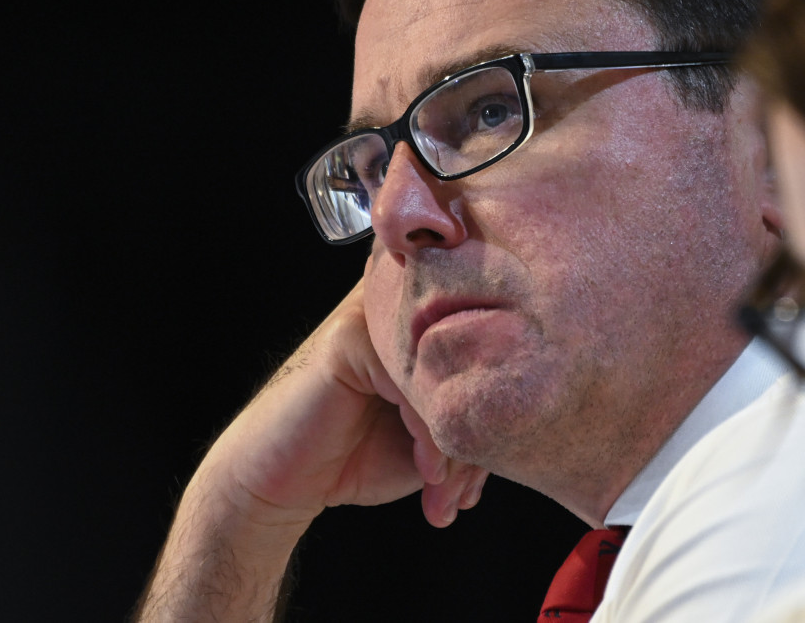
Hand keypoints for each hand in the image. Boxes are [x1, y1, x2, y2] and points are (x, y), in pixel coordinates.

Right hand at [135, 280, 487, 620]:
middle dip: (478, 441)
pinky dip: (429, 436)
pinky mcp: (351, 338)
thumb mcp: (429, 444)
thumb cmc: (354, 457)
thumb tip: (524, 436)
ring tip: (446, 495)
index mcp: (423, 327)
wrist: (279, 483)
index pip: (485, 359)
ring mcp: (375, 317)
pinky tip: (426, 472)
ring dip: (457, 447)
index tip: (481, 482)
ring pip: (449, 380)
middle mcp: (403, 310)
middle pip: (472, 368)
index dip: (491, 422)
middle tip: (467, 495)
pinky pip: (414, 386)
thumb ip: (469, 423)